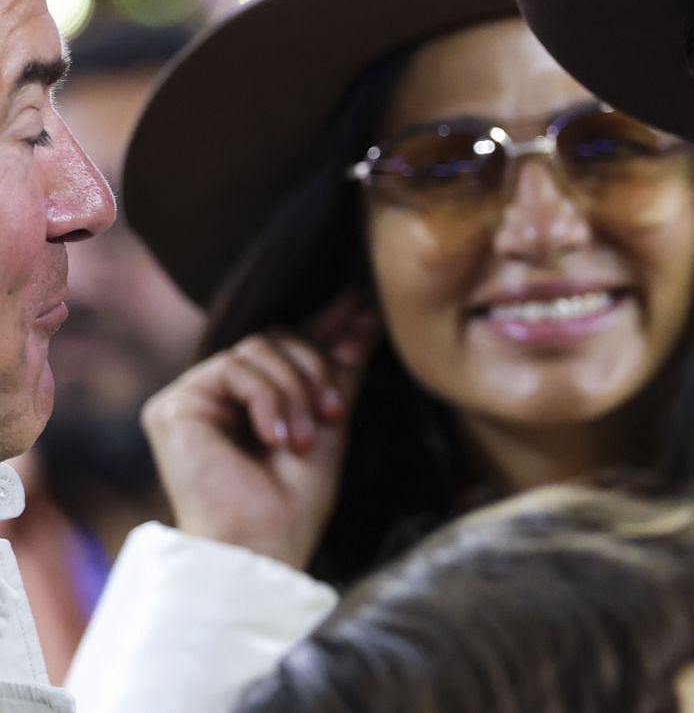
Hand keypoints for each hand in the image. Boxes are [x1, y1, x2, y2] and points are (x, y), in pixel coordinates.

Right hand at [140, 294, 379, 567]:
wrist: (261, 546)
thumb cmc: (294, 500)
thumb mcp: (330, 422)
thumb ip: (341, 369)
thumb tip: (367, 315)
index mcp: (253, 400)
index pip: (289, 345)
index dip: (328, 321)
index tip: (365, 299)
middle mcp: (218, 396)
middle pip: (276, 338)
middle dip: (315, 370)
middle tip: (333, 413)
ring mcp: (193, 399)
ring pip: (259, 348)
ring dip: (294, 390)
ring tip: (301, 439)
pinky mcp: (173, 406)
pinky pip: (235, 367)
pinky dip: (268, 398)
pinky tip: (274, 437)